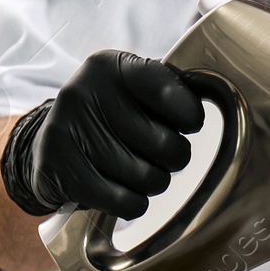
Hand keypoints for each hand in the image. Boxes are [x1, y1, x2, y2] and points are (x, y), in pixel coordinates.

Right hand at [0, 50, 203, 217]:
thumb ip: (172, 92)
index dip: (190, 118)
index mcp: (110, 67)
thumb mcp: (135, 91)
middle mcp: (84, 92)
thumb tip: (221, 97)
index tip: (187, 124)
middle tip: (158, 155)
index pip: (172, 93)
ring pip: (149, 179)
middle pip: (168, 146)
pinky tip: (121, 190)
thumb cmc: (110, 119)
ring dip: (152, 183)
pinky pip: (125, 202)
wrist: (48, 145)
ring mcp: (66, 130)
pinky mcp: (58, 169)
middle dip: (173, 158)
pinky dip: (133, 203)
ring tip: (135, 170)